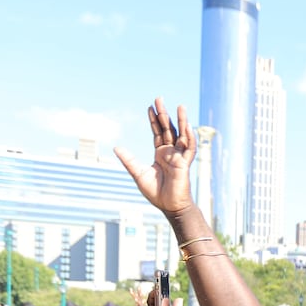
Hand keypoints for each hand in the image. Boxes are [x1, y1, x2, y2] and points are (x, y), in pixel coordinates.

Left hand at [114, 98, 196, 216]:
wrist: (169, 206)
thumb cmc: (156, 193)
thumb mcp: (138, 174)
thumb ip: (129, 160)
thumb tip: (117, 147)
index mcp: (160, 154)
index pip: (158, 133)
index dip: (153, 120)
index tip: (150, 107)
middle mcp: (170, 152)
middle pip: (168, 129)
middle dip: (164, 114)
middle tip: (159, 98)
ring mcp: (179, 157)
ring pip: (181, 135)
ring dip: (181, 121)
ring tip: (180, 106)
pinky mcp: (185, 164)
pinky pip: (189, 148)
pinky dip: (189, 137)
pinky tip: (188, 126)